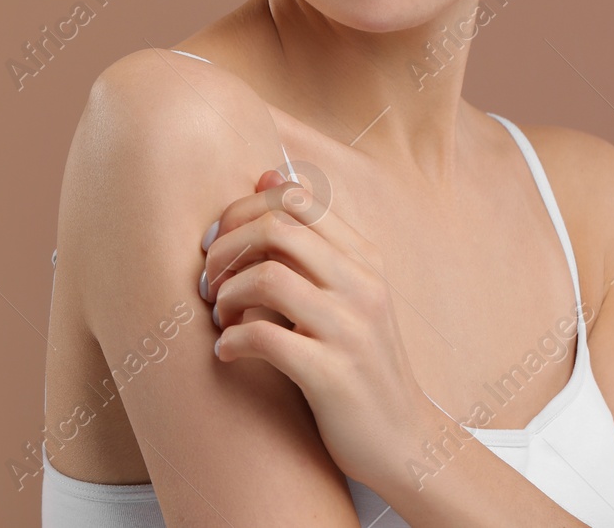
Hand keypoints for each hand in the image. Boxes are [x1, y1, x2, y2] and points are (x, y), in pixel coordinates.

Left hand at [198, 168, 441, 489]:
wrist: (406, 442)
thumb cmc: (361, 362)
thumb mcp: (348, 292)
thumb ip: (312, 237)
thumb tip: (268, 172)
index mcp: (364, 259)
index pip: (294, 198)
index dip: (242, 210)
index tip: (217, 241)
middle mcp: (362, 286)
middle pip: (276, 228)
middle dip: (226, 248)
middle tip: (207, 280)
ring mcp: (350, 330)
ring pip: (267, 278)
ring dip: (227, 295)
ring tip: (219, 316)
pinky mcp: (333, 375)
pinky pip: (265, 338)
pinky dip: (232, 341)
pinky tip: (226, 352)